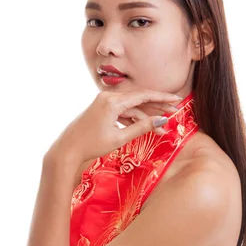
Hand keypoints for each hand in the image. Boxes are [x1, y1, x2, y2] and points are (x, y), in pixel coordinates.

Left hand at [48, 90, 182, 162]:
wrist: (68, 149)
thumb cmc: (91, 145)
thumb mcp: (120, 138)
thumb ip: (142, 127)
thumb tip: (161, 121)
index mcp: (112, 102)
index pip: (143, 95)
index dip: (162, 98)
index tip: (177, 100)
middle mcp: (108, 97)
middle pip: (139, 99)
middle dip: (157, 107)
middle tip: (175, 113)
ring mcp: (104, 102)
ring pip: (132, 107)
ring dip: (146, 117)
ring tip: (161, 129)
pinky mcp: (102, 109)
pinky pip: (123, 111)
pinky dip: (134, 119)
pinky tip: (145, 127)